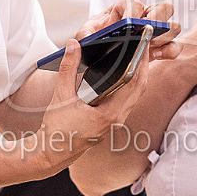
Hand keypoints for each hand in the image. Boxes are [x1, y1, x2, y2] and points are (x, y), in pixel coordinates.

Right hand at [35, 38, 151, 167]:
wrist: (52, 152)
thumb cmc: (57, 129)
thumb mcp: (61, 95)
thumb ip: (68, 68)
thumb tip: (73, 45)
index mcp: (109, 114)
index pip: (133, 82)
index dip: (140, 60)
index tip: (143, 43)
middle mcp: (117, 119)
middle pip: (140, 87)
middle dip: (144, 64)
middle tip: (144, 43)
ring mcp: (116, 121)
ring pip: (136, 94)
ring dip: (140, 74)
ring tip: (138, 54)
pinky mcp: (112, 121)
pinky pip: (129, 100)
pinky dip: (132, 84)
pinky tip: (127, 73)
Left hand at [75, 0, 180, 61]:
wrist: (99, 57)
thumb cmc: (94, 40)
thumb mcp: (85, 35)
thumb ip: (84, 35)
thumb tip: (79, 41)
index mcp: (124, 9)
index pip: (135, 2)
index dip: (134, 10)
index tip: (131, 21)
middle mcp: (143, 17)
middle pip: (163, 8)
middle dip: (158, 18)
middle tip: (148, 30)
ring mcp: (153, 33)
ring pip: (173, 27)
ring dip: (165, 35)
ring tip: (153, 46)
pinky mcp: (158, 49)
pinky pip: (173, 48)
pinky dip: (169, 51)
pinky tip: (158, 56)